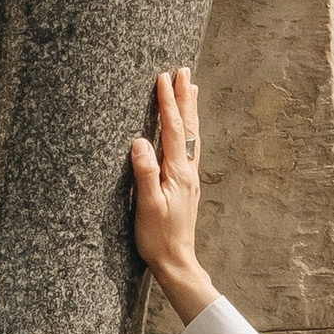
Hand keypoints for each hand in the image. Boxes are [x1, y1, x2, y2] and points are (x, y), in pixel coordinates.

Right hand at [130, 66, 215, 320]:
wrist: (177, 263)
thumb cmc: (158, 238)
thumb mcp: (147, 206)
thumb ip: (144, 173)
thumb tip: (140, 141)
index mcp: (178, 173)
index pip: (173, 129)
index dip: (168, 102)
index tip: (164, 77)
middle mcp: (188, 172)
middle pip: (188, 127)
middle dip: (185, 98)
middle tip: (184, 71)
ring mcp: (189, 179)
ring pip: (192, 136)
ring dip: (191, 110)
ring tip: (192, 89)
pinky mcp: (186, 187)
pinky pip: (190, 149)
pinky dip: (189, 130)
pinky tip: (188, 129)